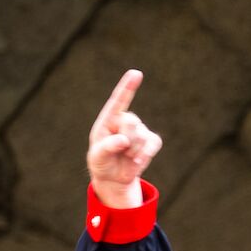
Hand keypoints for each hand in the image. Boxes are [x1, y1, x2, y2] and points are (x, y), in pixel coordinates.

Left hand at [87, 69, 161, 208]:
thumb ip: (106, 147)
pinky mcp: (151, 140)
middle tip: (119, 151)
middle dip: (125, 141)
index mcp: (108, 119)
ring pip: (141, 136)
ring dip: (132, 152)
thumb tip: (123, 140)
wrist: (114, 177)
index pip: (118, 100)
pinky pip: (153, 144)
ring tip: (125, 156)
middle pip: (131, 122)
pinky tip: (136, 161)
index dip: (127, 86)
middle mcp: (125, 120)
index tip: (135, 73)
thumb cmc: (101, 162)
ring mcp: (140, 129)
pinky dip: (145, 155)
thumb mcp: (97, 157)